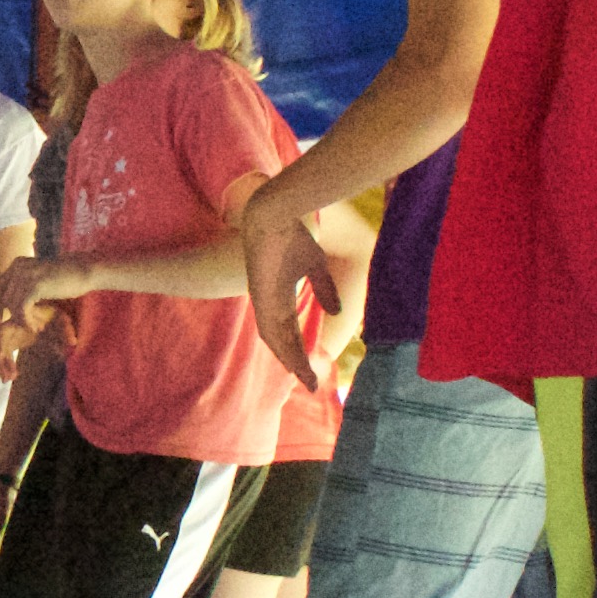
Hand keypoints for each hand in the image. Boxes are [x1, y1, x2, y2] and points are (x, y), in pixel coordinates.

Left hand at [0, 253, 75, 329]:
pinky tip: (38, 326)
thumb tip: (4, 306)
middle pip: (4, 299)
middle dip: (15, 316)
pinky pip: (22, 310)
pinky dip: (28, 321)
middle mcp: (18, 267)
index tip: (0, 321)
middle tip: (31, 325)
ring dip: (24, 321)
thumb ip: (22, 286)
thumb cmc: (63, 278)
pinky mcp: (35, 286)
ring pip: (13, 307)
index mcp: (17, 264)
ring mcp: (26, 275)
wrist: (83, 272)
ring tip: (38, 326)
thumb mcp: (38, 279)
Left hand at [250, 226, 342, 392]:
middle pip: (281, 341)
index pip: (289, 331)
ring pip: (275, 339)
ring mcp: (263, 300)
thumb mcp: (315, 266)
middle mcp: (268, 303)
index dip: (299, 351)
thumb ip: (324, 289)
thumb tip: (335, 311)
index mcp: (278, 297)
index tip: (312, 368)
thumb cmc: (293, 236)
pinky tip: (292, 360)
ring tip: (306, 378)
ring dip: (290, 360)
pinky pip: (270, 327)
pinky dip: (282, 346)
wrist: (276, 214)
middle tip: (310, 383)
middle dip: (296, 362)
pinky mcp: (261, 295)